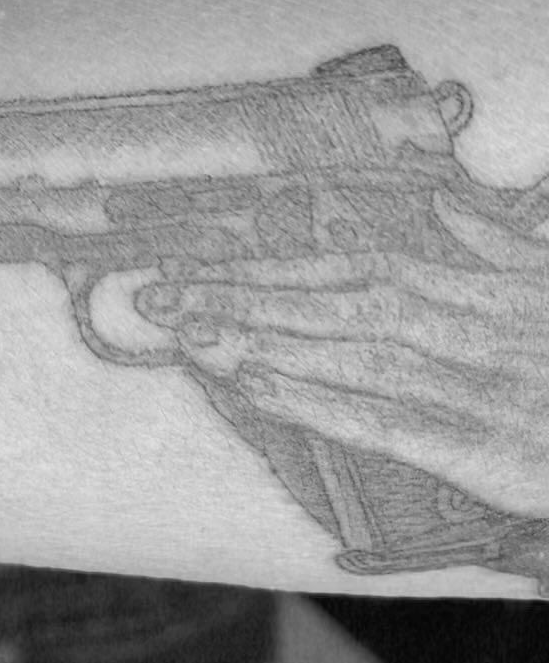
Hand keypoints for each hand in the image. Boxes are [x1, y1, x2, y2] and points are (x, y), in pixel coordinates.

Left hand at [136, 189, 548, 514]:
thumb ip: (503, 245)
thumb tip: (446, 204)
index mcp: (487, 287)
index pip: (362, 262)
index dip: (280, 260)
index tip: (206, 258)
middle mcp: (475, 327)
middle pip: (339, 299)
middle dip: (245, 295)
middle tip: (160, 294)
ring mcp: (481, 390)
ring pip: (353, 354)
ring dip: (264, 341)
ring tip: (187, 332)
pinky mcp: (489, 458)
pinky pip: (389, 424)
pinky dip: (320, 403)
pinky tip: (259, 387)